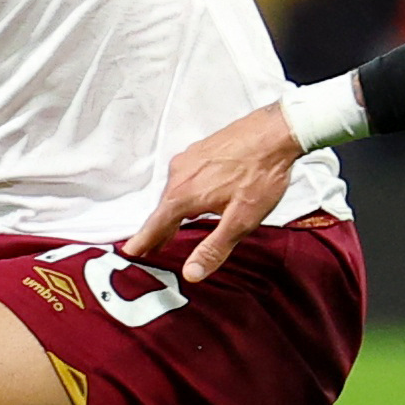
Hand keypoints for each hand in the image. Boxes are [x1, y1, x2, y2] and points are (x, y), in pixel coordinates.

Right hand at [121, 101, 299, 283]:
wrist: (277, 131)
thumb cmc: (261, 175)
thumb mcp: (242, 219)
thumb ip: (214, 247)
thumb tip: (190, 273)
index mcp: (184, 195)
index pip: (155, 226)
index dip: (142, 242)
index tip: (128, 253)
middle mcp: (179, 175)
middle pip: (163, 209)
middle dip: (158, 231)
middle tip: (151, 250)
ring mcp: (188, 159)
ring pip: (174, 192)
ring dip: (172, 212)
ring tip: (171, 229)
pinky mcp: (200, 150)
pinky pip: (184, 178)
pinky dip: (183, 194)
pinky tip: (194, 199)